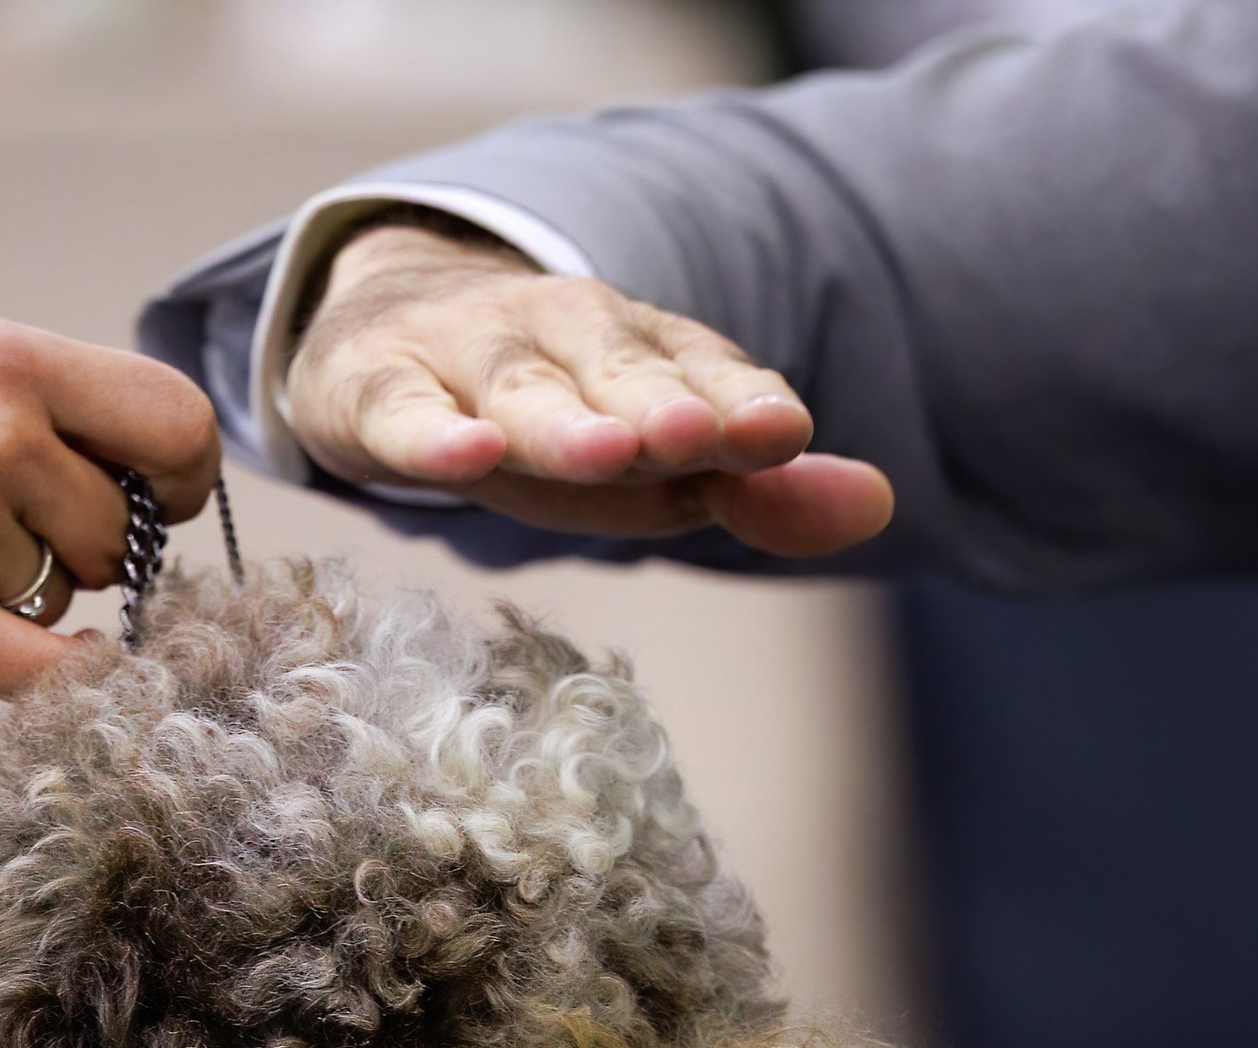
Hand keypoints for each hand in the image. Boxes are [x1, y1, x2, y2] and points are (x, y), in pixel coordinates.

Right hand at [0, 313, 220, 691]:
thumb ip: (26, 394)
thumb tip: (134, 464)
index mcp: (2, 358)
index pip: (173, 422)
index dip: (180, 479)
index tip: (153, 503)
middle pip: (124, 531)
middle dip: (89, 553)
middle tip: (8, 546)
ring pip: (68, 598)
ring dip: (26, 600)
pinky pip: (47, 673)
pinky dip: (65, 682)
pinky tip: (54, 672)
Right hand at [284, 220, 893, 557]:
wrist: (382, 330)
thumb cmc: (546, 415)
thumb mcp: (654, 460)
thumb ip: (760, 490)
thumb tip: (879, 505)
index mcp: (640, 352)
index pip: (699, 370)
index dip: (737, 401)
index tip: (780, 432)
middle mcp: (560, 340)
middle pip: (616, 371)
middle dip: (660, 405)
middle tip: (700, 438)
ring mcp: (467, 359)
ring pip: (519, 388)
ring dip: (563, 420)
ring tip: (609, 452)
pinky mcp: (378, 391)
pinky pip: (405, 413)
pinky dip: (432, 435)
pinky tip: (466, 455)